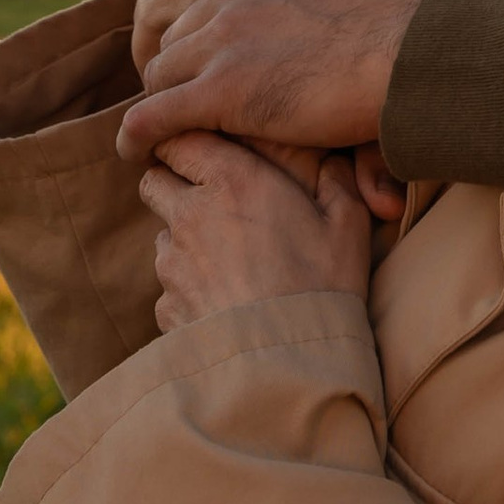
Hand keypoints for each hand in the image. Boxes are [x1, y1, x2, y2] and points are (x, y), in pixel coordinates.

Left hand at [118, 0, 429, 168]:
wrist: (424, 45)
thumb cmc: (421, 16)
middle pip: (183, 25)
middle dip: (184, 58)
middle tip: (194, 91)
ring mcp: (228, 36)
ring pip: (164, 70)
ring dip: (167, 99)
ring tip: (169, 130)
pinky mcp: (224, 90)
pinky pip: (155, 116)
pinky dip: (138, 135)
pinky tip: (135, 151)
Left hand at [141, 133, 376, 326]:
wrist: (289, 365)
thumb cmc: (323, 285)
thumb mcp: (348, 224)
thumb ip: (336, 181)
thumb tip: (333, 161)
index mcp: (233, 181)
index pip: (179, 138)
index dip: (188, 143)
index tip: (207, 153)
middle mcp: (191, 215)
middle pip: (154, 182)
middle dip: (173, 185)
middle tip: (213, 203)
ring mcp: (172, 264)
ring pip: (162, 237)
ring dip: (184, 241)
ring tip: (228, 265)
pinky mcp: (166, 307)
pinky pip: (169, 288)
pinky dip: (189, 290)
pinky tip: (224, 306)